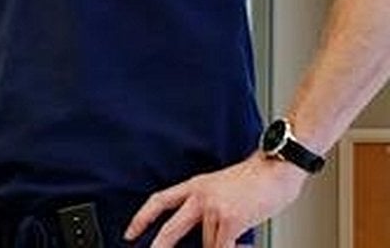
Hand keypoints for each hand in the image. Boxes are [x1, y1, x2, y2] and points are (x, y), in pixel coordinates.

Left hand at [125, 152, 306, 246]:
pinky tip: (245, 245)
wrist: (276, 168)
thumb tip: (202, 236)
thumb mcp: (220, 188)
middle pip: (171, 228)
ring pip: (207, 245)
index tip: (130, 232)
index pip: (159, 201)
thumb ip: (206, 208)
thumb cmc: (255, 180)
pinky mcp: (231, 219)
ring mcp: (214, 207)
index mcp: (195, 186)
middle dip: (158, 246)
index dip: (142, 218)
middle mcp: (200, 196)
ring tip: (238, 242)